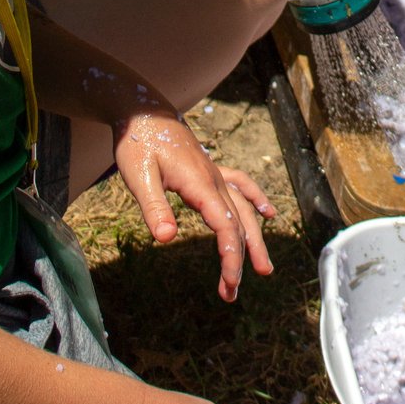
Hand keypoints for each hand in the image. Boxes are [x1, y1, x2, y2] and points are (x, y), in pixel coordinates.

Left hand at [113, 112, 274, 301]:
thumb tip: (166, 240)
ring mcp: (214, 174)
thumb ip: (154, 207)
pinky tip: (267, 213)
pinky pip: (240, 185)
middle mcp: (214, 180)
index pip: (226, 227)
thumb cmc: (137, 143)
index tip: (229, 285)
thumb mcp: (139, 176)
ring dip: (253, 239)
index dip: (231, 258)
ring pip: (243, 209)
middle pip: (239, 223)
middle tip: (234, 293)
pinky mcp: (209, 170)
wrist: (142, 110)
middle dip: (241, 259)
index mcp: (200, 185)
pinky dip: (255, 199)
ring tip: (264, 268)